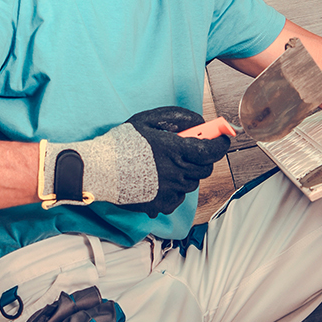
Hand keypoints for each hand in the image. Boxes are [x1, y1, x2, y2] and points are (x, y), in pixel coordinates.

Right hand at [40, 107, 230, 214]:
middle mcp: (177, 172)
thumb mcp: (147, 120)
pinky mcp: (160, 204)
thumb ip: (176, 117)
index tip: (222, 139)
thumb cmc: (121, 143)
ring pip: (192, 183)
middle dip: (202, 158)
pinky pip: (179, 198)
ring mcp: (170, 190)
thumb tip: (199, 120)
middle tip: (189, 151)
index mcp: (176, 150)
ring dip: (186, 173)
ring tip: (166, 165)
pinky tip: (159, 181)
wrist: (99, 170)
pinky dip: (175, 190)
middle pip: (205, 168)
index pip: (213, 150)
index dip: (222, 143)